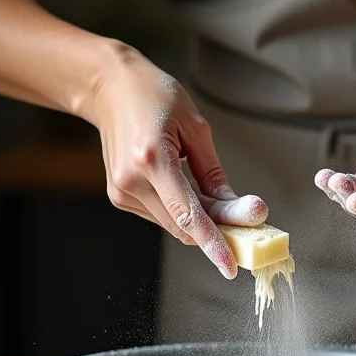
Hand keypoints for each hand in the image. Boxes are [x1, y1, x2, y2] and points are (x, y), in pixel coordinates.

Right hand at [91, 46, 267, 277]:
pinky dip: (181, 211)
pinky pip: (162, 216)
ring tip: (206, 188)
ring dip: (199, 219)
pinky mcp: (120, 197)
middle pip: (183, 226)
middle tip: (246, 217)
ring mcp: (122, 191)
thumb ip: (214, 174)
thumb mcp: (195, 127)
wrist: (109, 89)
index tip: (230, 265)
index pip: (188, 214)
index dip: (213, 243)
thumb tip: (238, 209)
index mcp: (151, 158)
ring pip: (174, 225)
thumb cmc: (154, 97)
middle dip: (217, 228)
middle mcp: (131, 181)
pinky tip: (182, 186)